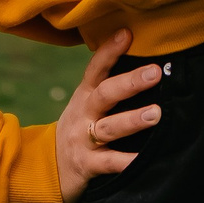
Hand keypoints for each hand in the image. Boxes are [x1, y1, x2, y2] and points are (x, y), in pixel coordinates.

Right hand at [55, 30, 161, 202]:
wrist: (48, 168)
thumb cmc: (79, 128)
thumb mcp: (86, 104)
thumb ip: (109, 86)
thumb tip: (148, 65)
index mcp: (85, 95)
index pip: (96, 69)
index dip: (109, 51)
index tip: (127, 34)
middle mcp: (83, 114)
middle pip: (104, 95)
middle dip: (129, 83)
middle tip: (154, 73)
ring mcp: (83, 140)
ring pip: (108, 128)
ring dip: (132, 120)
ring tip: (156, 114)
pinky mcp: (86, 165)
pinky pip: (108, 162)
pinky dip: (125, 161)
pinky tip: (142, 158)